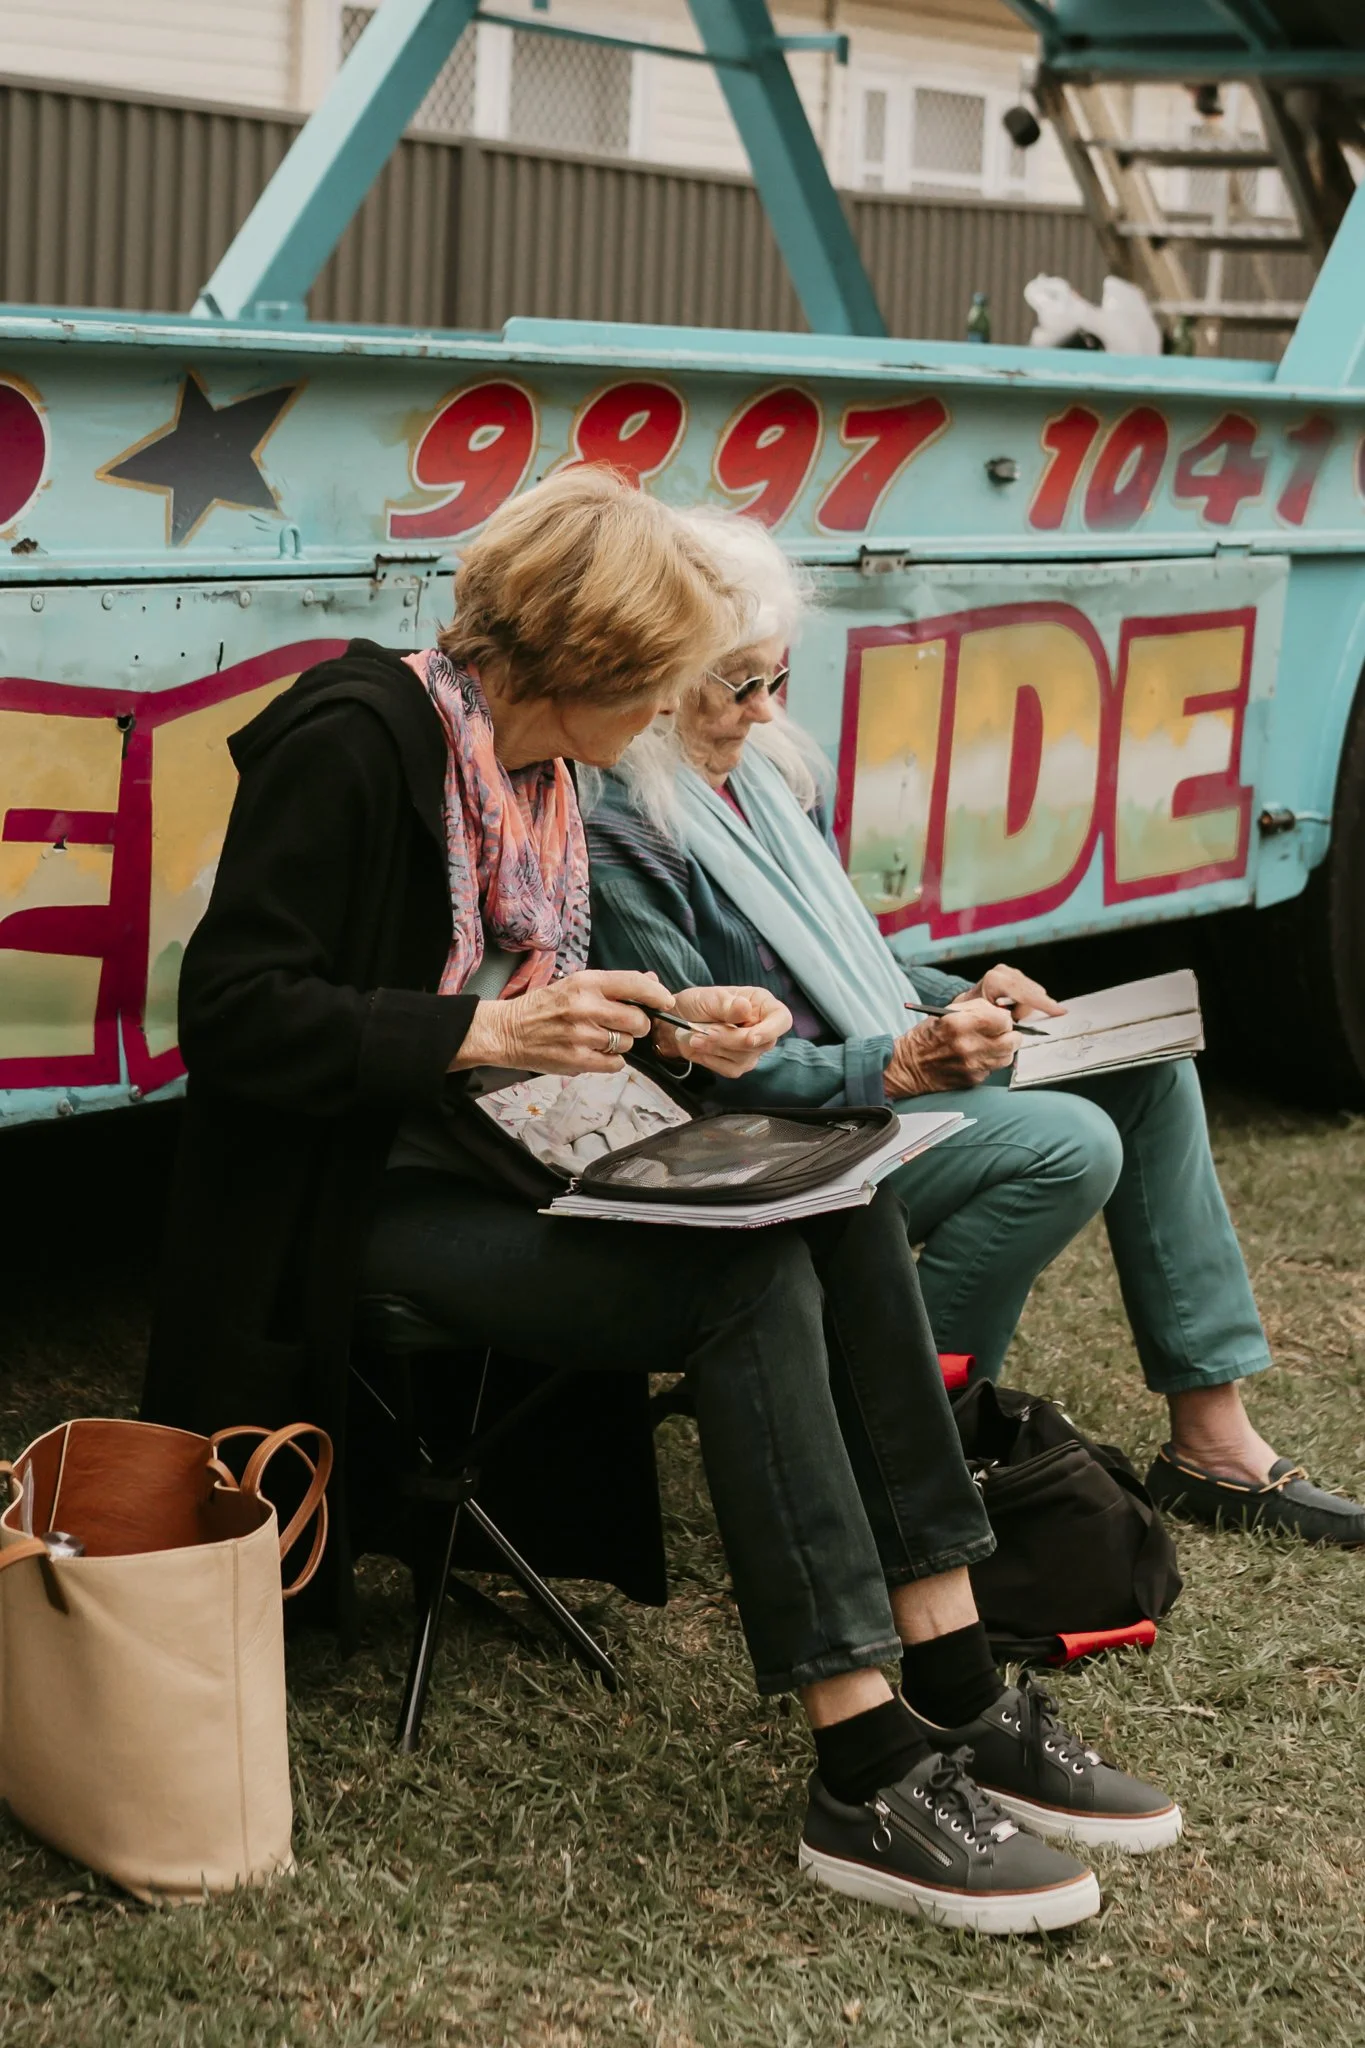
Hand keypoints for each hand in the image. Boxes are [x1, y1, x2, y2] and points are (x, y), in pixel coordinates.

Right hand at [451, 969, 675, 1075]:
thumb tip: (651, 981)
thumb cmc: (543, 1006)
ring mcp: (582, 1036)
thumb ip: (614, 984)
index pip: (635, 984)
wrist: (507, 1031)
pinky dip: (611, 1061)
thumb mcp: (576, 984)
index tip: (666, 1002)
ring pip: (627, 1043)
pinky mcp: (578, 1061)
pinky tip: (596, 1053)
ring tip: (600, 1037)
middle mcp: (585, 1007)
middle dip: (638, 1024)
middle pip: (638, 1019)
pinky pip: (616, 1064)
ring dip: (621, 1043)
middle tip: (624, 1024)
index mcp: (586, 983)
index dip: (657, 994)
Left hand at [654, 985, 791, 1078]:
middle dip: (730, 1039)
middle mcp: (762, 1027)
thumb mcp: (709, 998)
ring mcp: (752, 1049)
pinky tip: (701, 1047)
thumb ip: (727, 1005)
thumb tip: (745, 1008)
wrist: (677, 1023)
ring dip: (716, 1048)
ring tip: (696, 1036)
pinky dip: (712, 1059)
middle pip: (761, 1043)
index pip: (781, 1019)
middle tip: (704, 1030)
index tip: (749, 1037)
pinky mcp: (739, 1064)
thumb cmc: (697, 1004)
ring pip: (744, 1058)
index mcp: (761, 1004)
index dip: (770, 1030)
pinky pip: (731, 1069)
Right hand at [884, 998, 1016, 1096]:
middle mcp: (967, 1046)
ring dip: (1002, 1050)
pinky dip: (989, 1062)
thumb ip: (977, 1009)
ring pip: (1006, 1057)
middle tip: (1001, 1033)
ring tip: (989, 1045)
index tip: (998, 1019)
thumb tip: (1001, 1012)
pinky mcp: (972, 1080)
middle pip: (1011, 1041)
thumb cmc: (927, 1037)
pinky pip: (993, 1069)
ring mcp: (971, 1066)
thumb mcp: (947, 1012)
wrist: (908, 1066)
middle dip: (1009, 1034)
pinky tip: (976, 1057)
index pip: (1003, 1020)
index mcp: (959, 1024)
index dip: (1003, 1018)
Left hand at [958, 963, 1064, 1023]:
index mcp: (994, 981)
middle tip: (1013, 1018)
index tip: (1059, 1011)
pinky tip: (1015, 1005)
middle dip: (1028, 1009)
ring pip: (1035, 991)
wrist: (967, 1001)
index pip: (1025, 993)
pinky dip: (1028, 1000)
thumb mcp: (986, 1018)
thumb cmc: (974, 1012)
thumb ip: (1003, 1020)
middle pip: (1033, 992)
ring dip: (1027, 1005)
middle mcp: (1003, 972)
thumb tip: (1017, 1023)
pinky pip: (1031, 989)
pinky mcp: (1014, 973)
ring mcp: (1009, 970)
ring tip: (1011, 1011)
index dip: (1044, 1004)